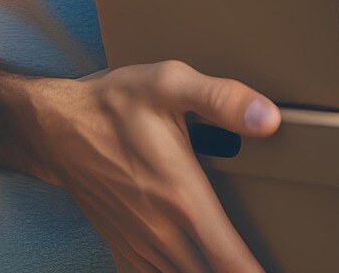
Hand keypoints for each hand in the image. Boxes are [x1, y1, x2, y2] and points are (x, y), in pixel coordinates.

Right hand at [31, 59, 280, 272]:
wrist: (58, 127)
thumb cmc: (116, 104)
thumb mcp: (170, 83)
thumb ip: (222, 100)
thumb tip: (269, 117)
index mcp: (183, 198)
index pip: (230, 261)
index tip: (279, 268)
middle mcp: (164, 233)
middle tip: (264, 261)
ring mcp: (143, 245)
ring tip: (232, 261)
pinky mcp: (126, 247)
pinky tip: (195, 261)